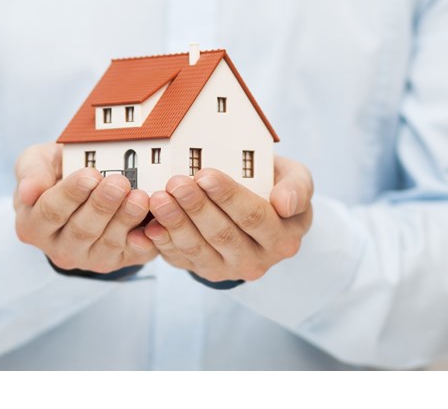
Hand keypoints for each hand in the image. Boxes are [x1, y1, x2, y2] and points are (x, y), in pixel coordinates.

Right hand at [13, 142, 157, 273]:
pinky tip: (154, 225)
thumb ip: (31, 172)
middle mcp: (60, 249)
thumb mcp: (38, 162)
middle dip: (102, 206)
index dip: (72, 194)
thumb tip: (29, 192)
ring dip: (125, 221)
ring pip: (108, 244)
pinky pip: (133, 255)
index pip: (51, 212)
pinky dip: (145, 241)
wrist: (85, 185)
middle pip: (82, 231)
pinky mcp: (120, 261)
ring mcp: (90, 258)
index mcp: (33, 225)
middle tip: (119, 183)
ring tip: (139, 197)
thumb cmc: (58, 171)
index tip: (91, 175)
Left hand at [143, 156, 313, 282]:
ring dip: (175, 224)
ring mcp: (227, 269)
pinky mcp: (203, 271)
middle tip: (176, 184)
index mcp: (283, 238)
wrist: (260, 213)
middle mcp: (256, 260)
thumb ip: (297, 188)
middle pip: (222, 234)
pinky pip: (181, 259)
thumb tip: (285, 204)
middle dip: (196, 208)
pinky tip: (150, 226)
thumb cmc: (275, 188)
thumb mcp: (297, 180)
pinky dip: (163, 243)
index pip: (254, 216)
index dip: (228, 196)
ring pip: (198, 249)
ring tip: (159, 199)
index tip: (205, 175)